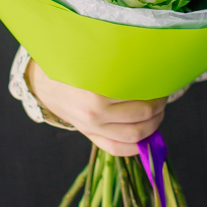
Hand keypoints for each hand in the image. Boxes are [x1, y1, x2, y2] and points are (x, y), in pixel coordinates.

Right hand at [26, 59, 166, 155]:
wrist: (43, 82)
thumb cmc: (71, 64)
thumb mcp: (93, 58)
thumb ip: (117, 63)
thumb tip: (150, 62)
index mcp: (97, 92)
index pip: (140, 97)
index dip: (157, 90)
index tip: (162, 81)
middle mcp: (95, 113)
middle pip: (142, 116)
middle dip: (159, 107)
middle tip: (163, 95)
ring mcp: (92, 128)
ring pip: (134, 135)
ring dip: (153, 125)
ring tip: (157, 111)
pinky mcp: (90, 136)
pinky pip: (118, 149)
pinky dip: (136, 146)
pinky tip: (145, 134)